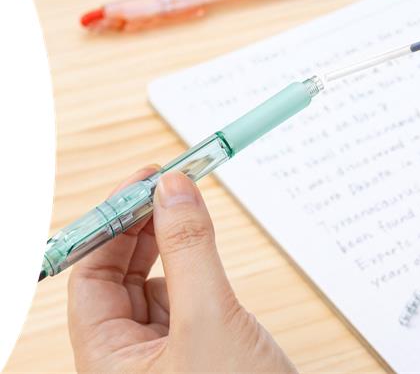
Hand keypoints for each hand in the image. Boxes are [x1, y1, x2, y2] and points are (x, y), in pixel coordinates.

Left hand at [68, 167, 295, 372]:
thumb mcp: (211, 320)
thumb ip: (189, 249)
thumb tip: (171, 188)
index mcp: (109, 362)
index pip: (91, 277)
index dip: (112, 224)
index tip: (143, 181)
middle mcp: (129, 358)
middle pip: (119, 276)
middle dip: (140, 227)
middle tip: (167, 184)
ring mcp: (164, 353)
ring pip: (153, 282)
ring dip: (167, 242)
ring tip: (185, 208)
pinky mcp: (197, 347)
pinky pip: (183, 294)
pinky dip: (191, 263)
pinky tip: (202, 248)